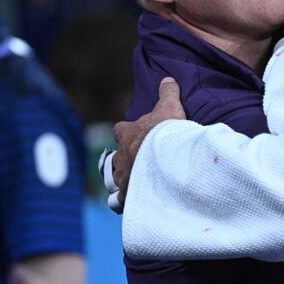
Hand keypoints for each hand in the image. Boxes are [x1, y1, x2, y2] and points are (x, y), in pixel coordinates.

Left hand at [112, 77, 185, 203]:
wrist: (164, 158)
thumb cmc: (164, 132)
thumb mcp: (168, 108)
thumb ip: (167, 94)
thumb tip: (167, 79)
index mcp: (128, 133)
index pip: (120, 130)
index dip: (125, 132)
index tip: (133, 134)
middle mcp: (121, 155)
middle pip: (114, 158)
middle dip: (122, 161)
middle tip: (134, 163)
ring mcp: (123, 176)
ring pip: (116, 181)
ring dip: (124, 182)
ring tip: (135, 185)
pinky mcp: (129, 195)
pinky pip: (124, 201)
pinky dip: (129, 202)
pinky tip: (138, 203)